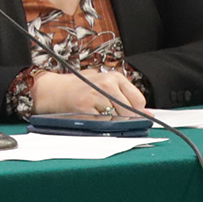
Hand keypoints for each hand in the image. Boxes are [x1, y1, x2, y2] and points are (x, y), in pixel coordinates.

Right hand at [30, 68, 145, 116]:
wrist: (53, 90)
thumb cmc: (81, 89)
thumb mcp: (105, 86)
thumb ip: (126, 97)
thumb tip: (149, 114)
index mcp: (114, 77)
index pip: (138, 100)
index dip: (136, 111)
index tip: (130, 115)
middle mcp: (106, 84)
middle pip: (129, 111)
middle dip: (123, 119)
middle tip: (111, 116)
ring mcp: (95, 96)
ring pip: (116, 118)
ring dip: (110, 121)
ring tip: (98, 114)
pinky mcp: (85, 107)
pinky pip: (101, 123)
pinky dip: (99, 125)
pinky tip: (91, 117)